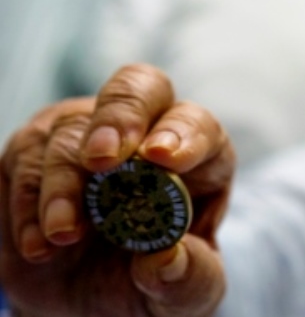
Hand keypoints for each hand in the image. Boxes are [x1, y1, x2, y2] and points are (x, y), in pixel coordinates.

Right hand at [0, 64, 235, 316]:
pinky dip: (28, 201)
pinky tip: (39, 243)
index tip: (163, 158)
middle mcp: (145, 132)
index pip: (196, 123)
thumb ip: (189, 277)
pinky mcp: (37, 152)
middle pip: (137, 89)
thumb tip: (167, 259)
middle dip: (120, 117)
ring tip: (65, 235)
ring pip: (71, 130)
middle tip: (104, 161)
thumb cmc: (151, 286)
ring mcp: (88, 135)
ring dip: (64, 182)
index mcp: (199, 157)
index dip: (182, 133)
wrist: (90, 306)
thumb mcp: (187, 295)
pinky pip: (25, 156)